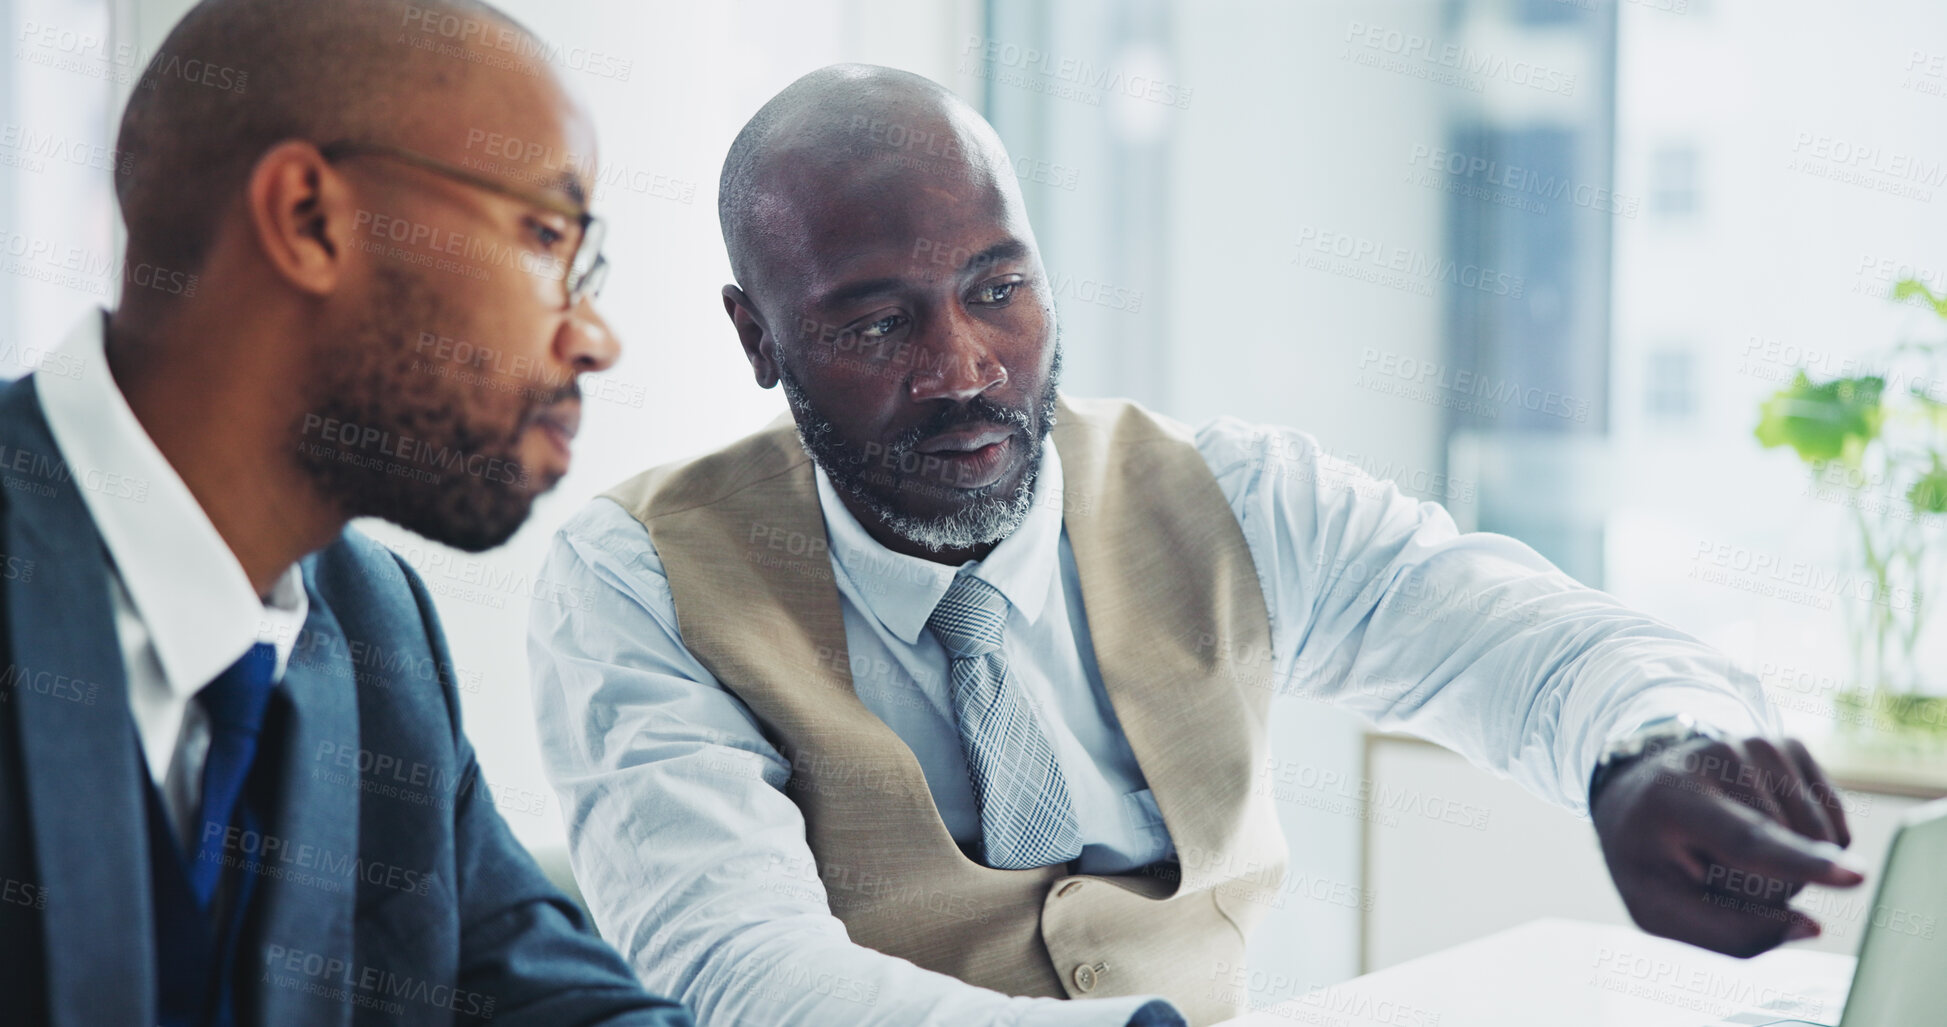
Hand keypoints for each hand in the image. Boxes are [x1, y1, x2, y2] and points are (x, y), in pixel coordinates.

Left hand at [1590, 735, 1864, 956]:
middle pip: (1787, 862)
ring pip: (1822, 844)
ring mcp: (1759, 744)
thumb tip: (1812, 927)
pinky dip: (1811, 847)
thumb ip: (1730, 933)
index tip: (1857, 877)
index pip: (1748, 840)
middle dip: (1762, 890)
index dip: (1801, 863)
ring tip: (1731, 844)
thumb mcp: (1658, 908)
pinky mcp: (1791, 745)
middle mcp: (1718, 758)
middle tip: (1710, 864)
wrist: (1639, 794)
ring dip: (1788, 868)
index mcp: (1672, 800)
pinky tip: (1766, 828)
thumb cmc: (1650, 859)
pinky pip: (1835, 827)